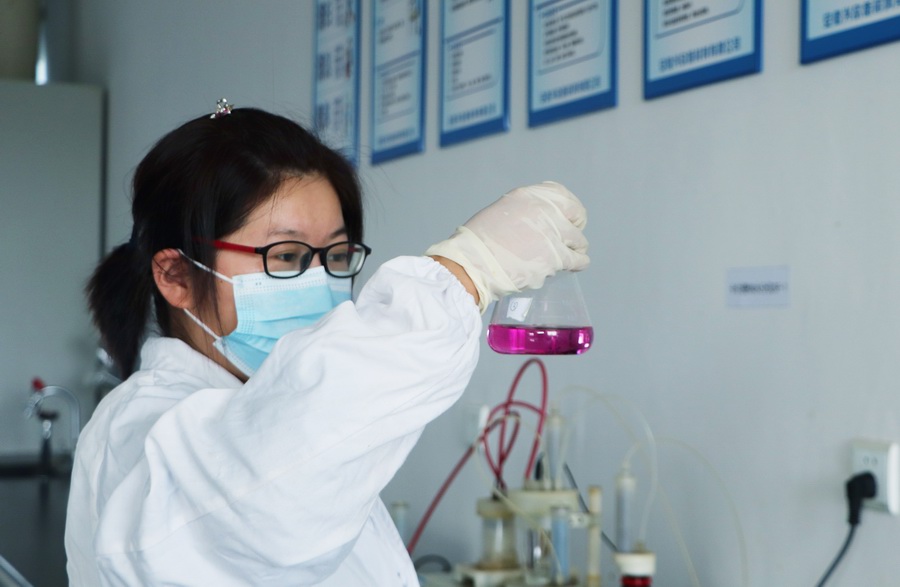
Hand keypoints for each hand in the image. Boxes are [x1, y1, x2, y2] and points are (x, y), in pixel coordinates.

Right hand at [426, 181, 588, 312]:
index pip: (562, 194)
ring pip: (578, 240)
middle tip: (571, 238)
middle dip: (574, 227)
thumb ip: (523, 213)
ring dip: (576, 248)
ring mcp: (552, 234)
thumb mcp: (500, 212)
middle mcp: (544, 210)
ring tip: (571, 255)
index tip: (571, 218)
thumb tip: (538, 223)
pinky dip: (578, 262)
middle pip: (576, 216)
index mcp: (528, 196)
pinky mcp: (555, 258)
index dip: (570, 209)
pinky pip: (577, 259)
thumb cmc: (478, 243)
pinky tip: (577, 264)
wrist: (472, 264)